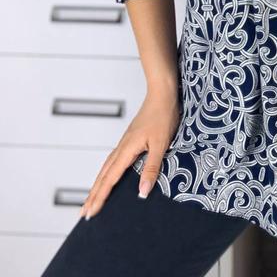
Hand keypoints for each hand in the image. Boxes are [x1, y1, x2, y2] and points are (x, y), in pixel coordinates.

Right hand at [79, 88, 180, 219]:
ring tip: (91, 199)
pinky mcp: (129, 140)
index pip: (109, 179)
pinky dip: (106, 173)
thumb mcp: (160, 144)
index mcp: (126, 150)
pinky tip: (109, 176)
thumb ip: (151, 168)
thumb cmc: (163, 116)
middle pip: (102, 175)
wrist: (162, 94)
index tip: (89, 213)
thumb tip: (142, 192)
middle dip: (93, 195)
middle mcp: (121, 148)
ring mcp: (124, 143)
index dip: (99, 198)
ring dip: (98, 185)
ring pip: (106, 168)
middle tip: (83, 214)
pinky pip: (113, 161)